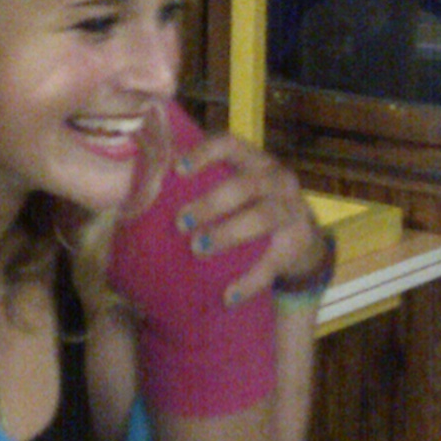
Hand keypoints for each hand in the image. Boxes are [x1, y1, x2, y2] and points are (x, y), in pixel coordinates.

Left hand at [175, 132, 326, 307]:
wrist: (299, 234)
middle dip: (211, 203)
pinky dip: (249, 281)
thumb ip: (203, 184)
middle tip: (180, 222)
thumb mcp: (236, 186)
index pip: (229, 144)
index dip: (204, 153)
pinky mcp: (296, 243)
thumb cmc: (250, 205)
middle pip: (245, 185)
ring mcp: (291, 209)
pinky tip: (228, 296)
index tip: (178, 170)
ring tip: (198, 249)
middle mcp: (276, 179)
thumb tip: (141, 192)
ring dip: (228, 233)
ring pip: (263, 217)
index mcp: (253, 160)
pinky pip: (272, 263)